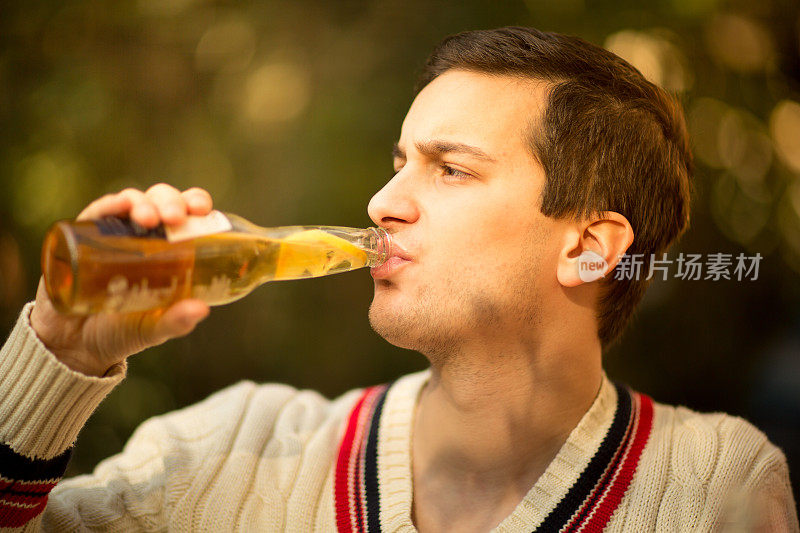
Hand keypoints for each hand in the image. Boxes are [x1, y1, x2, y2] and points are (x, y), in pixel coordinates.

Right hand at [29, 184, 212, 376]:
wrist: (72, 344)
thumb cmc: (120, 331)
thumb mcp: (152, 329)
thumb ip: (176, 322)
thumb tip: (202, 309)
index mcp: (170, 249)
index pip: (187, 214)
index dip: (196, 202)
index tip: (202, 210)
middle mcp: (144, 234)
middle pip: (162, 202)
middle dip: (170, 202)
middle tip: (175, 218)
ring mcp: (114, 233)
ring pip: (133, 201)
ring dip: (143, 203)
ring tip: (148, 218)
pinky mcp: (83, 237)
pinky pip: (97, 213)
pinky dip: (109, 204)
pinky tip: (119, 205)